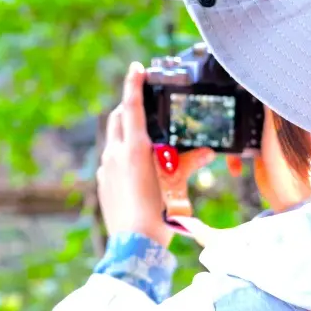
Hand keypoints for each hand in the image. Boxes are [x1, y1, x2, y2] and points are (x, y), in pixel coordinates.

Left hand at [98, 62, 213, 243]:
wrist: (134, 243)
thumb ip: (190, 164)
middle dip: (128, 106)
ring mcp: (105, 168)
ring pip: (113, 139)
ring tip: (143, 138)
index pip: (131, 105)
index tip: (136, 68)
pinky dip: (121, 154)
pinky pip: (110, 159)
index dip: (133, 83)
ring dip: (125, 132)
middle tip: (142, 104)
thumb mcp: (177, 184)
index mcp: (134, 148)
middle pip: (118, 117)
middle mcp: (115, 153)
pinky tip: (135, 167)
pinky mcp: (102, 182)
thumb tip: (207, 153)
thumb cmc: (158, 213)